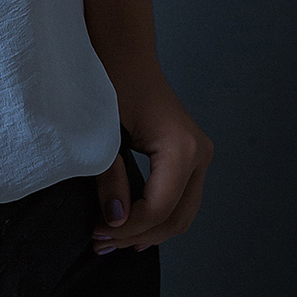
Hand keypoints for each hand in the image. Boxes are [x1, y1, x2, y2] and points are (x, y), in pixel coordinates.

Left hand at [92, 69, 213, 254]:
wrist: (124, 52)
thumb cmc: (112, 82)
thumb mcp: (104, 134)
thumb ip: (110, 179)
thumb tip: (115, 220)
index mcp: (182, 149)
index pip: (158, 209)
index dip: (127, 228)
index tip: (96, 232)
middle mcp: (200, 154)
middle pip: (176, 219)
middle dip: (138, 236)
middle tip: (100, 244)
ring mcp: (200, 155)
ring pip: (182, 214)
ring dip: (148, 231)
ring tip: (111, 240)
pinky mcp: (191, 156)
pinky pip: (179, 198)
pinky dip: (157, 216)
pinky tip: (131, 226)